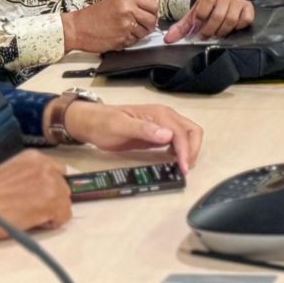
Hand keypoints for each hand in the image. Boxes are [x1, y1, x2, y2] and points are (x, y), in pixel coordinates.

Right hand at [0, 151, 71, 243]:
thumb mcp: (10, 173)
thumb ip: (28, 177)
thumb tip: (39, 191)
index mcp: (34, 157)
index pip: (57, 172)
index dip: (48, 188)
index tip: (35, 197)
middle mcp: (46, 166)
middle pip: (63, 187)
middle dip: (51, 199)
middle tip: (30, 210)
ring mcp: (51, 183)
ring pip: (65, 202)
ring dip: (51, 211)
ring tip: (28, 216)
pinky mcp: (52, 202)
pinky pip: (64, 216)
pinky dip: (52, 223)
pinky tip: (32, 223)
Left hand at [61, 101, 204, 172]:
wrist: (91, 122)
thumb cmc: (103, 123)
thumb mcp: (120, 126)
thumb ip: (144, 130)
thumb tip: (168, 136)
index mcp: (159, 114)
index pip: (181, 133)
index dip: (185, 150)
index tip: (183, 168)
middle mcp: (165, 117)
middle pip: (191, 131)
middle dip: (193, 149)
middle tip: (185, 168)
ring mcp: (162, 125)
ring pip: (187, 135)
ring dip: (189, 150)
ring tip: (182, 167)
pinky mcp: (157, 133)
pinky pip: (177, 140)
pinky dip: (181, 150)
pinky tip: (174, 160)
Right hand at [62, 0, 158, 53]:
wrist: (76, 28)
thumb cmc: (92, 15)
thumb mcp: (114, 1)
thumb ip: (133, 5)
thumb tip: (149, 12)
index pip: (154, 6)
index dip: (154, 13)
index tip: (150, 16)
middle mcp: (128, 10)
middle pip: (152, 20)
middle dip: (149, 25)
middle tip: (142, 27)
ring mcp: (126, 26)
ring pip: (144, 33)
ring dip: (138, 34)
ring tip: (125, 31)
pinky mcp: (122, 39)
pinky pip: (134, 42)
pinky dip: (129, 41)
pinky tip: (118, 36)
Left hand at [167, 0, 253, 41]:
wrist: (223, 1)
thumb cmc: (208, 9)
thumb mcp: (193, 16)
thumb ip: (181, 28)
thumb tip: (168, 39)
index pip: (205, 4)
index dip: (200, 18)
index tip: (197, 27)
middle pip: (219, 16)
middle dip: (210, 29)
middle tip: (206, 35)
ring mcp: (237, 1)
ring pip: (232, 20)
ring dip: (223, 31)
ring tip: (217, 33)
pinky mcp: (248, 8)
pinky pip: (246, 20)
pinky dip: (238, 27)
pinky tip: (232, 28)